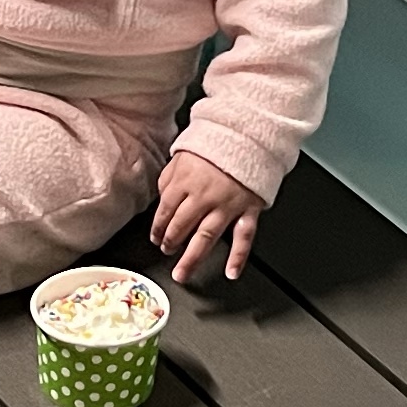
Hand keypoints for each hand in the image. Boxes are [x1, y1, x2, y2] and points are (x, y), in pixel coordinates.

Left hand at [151, 151, 263, 281]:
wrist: (250, 133)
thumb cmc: (217, 143)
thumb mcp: (183, 154)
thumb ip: (170, 178)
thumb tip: (161, 198)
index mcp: (185, 180)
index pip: (165, 211)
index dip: (158, 227)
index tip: (156, 237)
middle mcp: (203, 195)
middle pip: (181, 226)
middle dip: (171, 242)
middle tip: (167, 251)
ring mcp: (227, 204)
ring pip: (206, 237)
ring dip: (192, 258)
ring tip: (182, 273)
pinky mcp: (248, 209)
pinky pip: (243, 237)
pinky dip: (238, 257)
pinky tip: (231, 272)